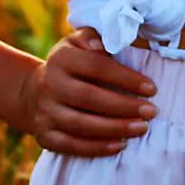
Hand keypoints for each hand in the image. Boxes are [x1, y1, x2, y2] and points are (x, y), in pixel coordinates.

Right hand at [11, 26, 159, 156]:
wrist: (33, 92)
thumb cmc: (71, 65)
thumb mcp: (78, 43)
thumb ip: (94, 37)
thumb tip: (103, 44)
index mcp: (61, 58)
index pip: (96, 67)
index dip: (125, 78)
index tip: (151, 89)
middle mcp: (49, 84)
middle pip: (89, 97)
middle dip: (124, 106)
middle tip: (151, 112)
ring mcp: (44, 112)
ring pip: (81, 124)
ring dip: (115, 128)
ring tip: (141, 128)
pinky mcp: (44, 136)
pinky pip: (71, 145)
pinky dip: (97, 148)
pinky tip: (120, 145)